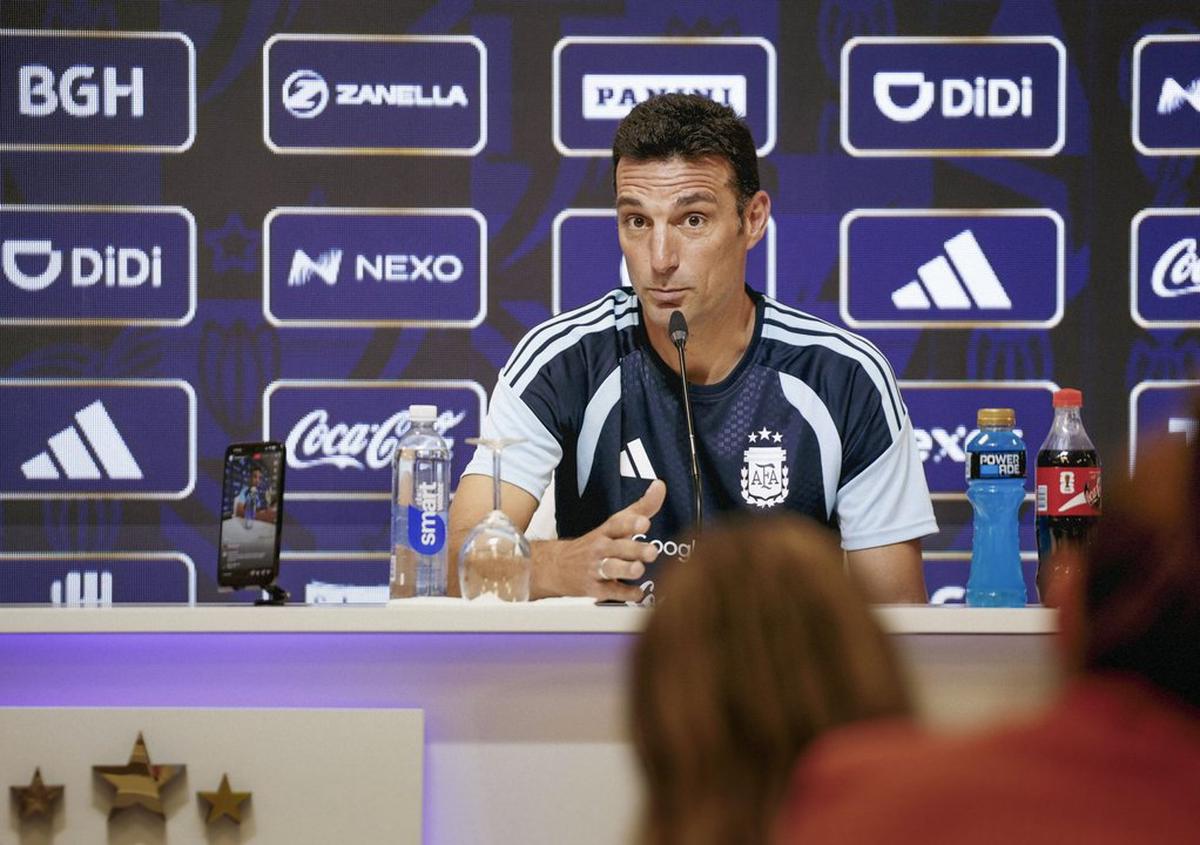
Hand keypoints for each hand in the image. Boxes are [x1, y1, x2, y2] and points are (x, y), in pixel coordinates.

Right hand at [534, 480, 666, 600]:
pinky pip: (610, 592)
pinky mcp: (593, 588)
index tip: (644, 522)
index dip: (631, 523)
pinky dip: (625, 594)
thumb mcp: (615, 524)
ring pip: (611, 568)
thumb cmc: (594, 545)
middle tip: (651, 552)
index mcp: (607, 532)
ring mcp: (595, 568)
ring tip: (639, 570)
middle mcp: (600, 548)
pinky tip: (638, 593)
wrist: (555, 566)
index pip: (618, 524)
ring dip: (626, 569)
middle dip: (634, 550)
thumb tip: (660, 486)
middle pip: (617, 547)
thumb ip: (641, 507)